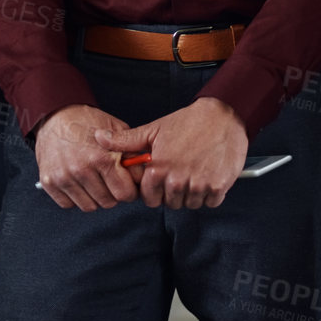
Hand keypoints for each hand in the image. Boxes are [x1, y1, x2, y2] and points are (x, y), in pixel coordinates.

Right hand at [33, 105, 139, 211]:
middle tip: (109, 180)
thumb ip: (131, 152)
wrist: (55, 115)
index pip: (125, 193)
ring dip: (94, 197)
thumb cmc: (87, 122)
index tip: (127, 183)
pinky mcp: (48, 182)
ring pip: (89, 206)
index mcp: (102, 158)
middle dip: (113, 193)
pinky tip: (78, 182)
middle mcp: (82, 170)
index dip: (130, 189)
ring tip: (94, 179)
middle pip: (108, 203)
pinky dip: (75, 197)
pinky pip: (68, 204)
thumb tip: (144, 172)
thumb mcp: (116, 129)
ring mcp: (63, 177)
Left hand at [93, 97, 247, 208]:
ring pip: (190, 204)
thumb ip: (125, 140)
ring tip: (193, 171)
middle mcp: (177, 180)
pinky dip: (209, 193)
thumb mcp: (153, 129)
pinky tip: (207, 175)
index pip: (149, 199)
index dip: (154, 190)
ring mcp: (198, 185)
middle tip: (179, 173)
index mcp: (158, 169)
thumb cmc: (187, 122)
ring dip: (191, 193)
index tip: (161, 179)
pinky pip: (210, 202)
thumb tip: (98, 137)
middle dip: (172, 192)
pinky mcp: (218, 187)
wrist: (222, 116)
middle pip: (170, 203)